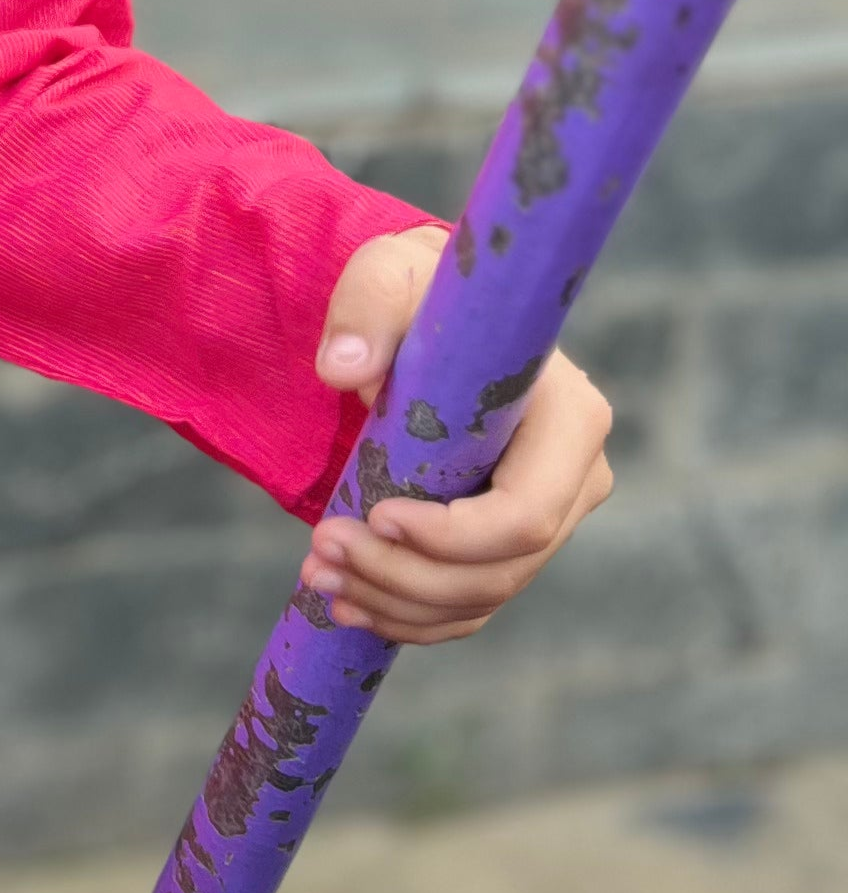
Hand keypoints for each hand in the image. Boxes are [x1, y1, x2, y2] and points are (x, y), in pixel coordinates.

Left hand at [297, 224, 614, 644]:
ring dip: (394, 600)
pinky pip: (468, 605)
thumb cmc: (418, 294)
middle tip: (320, 551)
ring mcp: (549, 518)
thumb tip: (342, 369)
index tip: (376, 516)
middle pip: (500, 569)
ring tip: (317, 574)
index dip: (452, 536)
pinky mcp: (510, 544)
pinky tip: (346, 602)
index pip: (527, 513)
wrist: (427, 321)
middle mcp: (575, 477)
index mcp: (571, 418)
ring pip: (480, 596)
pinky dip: (408, 615)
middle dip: (405, 575)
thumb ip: (367, 309)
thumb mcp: (389, 277)